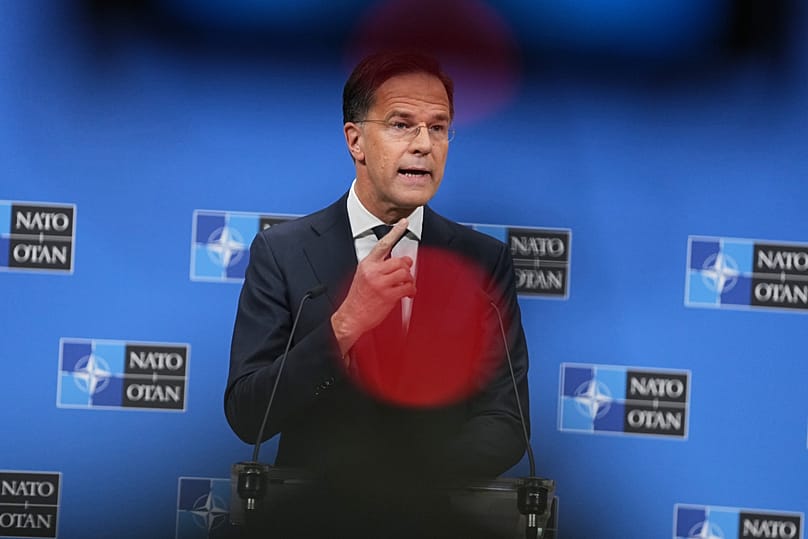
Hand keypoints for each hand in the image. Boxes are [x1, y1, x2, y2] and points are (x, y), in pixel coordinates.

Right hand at [331, 218, 415, 355]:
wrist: (351, 316)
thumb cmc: (358, 298)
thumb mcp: (363, 276)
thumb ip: (378, 267)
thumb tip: (398, 262)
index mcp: (367, 264)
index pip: (383, 244)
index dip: (395, 232)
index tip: (404, 222)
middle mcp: (373, 272)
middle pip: (400, 261)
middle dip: (406, 267)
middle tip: (407, 273)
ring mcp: (381, 284)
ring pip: (405, 273)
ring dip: (409, 280)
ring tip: (407, 285)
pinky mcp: (388, 296)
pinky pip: (407, 288)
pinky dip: (411, 290)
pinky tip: (408, 294)